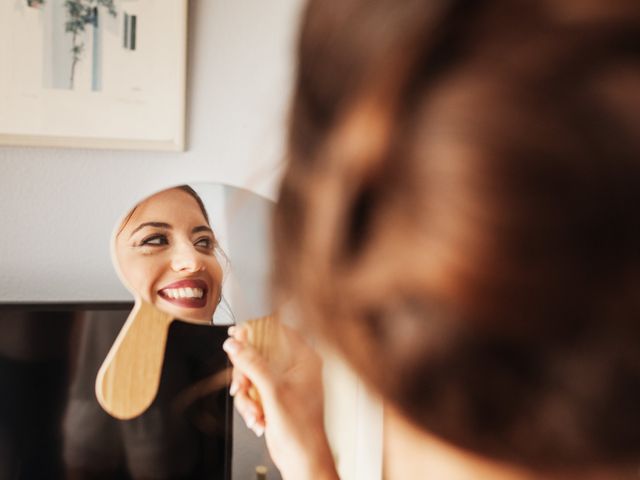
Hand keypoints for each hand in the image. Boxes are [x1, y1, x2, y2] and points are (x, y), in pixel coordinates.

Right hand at [224, 321, 338, 479]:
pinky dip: (249, 405)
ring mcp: (283, 382)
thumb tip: (235, 344)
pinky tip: (257, 419)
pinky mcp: (272, 396)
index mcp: (304, 358)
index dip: (255, 330)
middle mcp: (295, 367)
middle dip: (246, 374)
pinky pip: (251, 390)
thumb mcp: (274, 391)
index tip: (237, 334)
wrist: (302, 459)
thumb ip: (253, 364)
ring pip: (251, 373)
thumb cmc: (302, 430)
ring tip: (254, 411)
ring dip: (247, 395)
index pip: (277, 330)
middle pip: (258, 353)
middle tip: (241, 385)